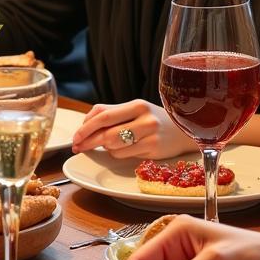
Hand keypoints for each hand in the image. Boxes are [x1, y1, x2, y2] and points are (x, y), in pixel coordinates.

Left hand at [70, 99, 196, 158]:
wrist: (185, 131)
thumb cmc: (153, 120)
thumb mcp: (135, 111)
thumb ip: (111, 114)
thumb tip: (84, 126)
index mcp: (136, 105)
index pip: (103, 114)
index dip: (85, 127)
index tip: (75, 136)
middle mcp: (144, 119)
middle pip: (106, 132)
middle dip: (87, 141)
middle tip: (77, 147)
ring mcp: (150, 135)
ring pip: (113, 146)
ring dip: (105, 148)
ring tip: (108, 144)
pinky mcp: (154, 150)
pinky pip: (124, 155)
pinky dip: (117, 154)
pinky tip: (123, 149)